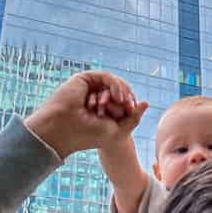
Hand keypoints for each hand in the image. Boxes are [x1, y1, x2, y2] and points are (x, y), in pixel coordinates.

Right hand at [26, 72, 147, 160]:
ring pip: (114, 83)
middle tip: (126, 106)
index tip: (130, 111)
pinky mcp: (84, 79)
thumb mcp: (118, 130)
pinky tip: (117, 95)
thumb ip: (133, 118)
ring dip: (120, 92)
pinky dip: (115, 84)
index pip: (123, 101)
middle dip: (125, 98)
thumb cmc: (88, 135)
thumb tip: (146, 102)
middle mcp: (95, 98)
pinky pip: (107, 77)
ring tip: (119, 101)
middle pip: (120, 91)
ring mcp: (90, 88)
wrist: (65, 130)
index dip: (130, 104)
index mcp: (101, 111)